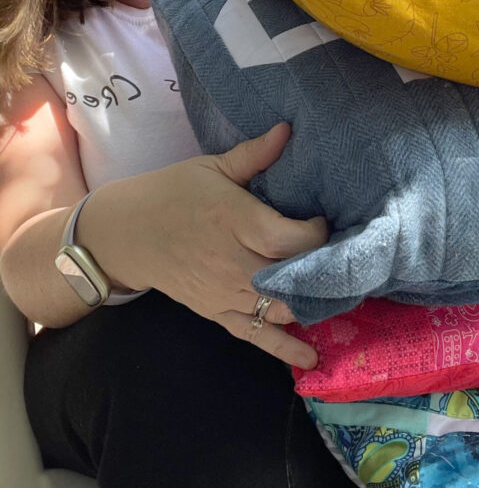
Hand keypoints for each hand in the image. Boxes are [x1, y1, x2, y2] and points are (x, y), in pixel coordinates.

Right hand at [83, 123, 326, 369]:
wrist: (126, 233)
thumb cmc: (172, 193)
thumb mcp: (212, 167)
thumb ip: (254, 154)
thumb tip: (289, 128)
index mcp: (238, 221)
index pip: (294, 238)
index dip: (319, 232)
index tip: (324, 220)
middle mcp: (236, 262)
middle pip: (295, 274)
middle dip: (324, 268)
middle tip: (344, 258)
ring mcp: (227, 292)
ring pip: (282, 307)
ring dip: (314, 305)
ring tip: (343, 299)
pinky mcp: (217, 313)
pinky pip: (254, 334)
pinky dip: (283, 348)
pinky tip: (311, 359)